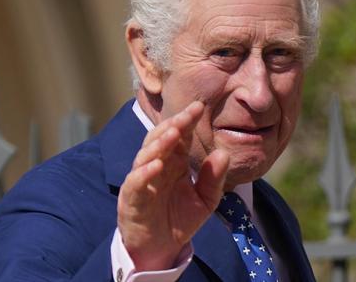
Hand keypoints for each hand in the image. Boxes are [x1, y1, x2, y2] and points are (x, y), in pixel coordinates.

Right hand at [117, 101, 229, 270]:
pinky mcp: (131, 198)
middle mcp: (156, 166)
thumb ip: (214, 179)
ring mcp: (142, 180)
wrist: (161, 249)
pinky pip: (136, 181)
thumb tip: (224, 154)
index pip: (179, 136)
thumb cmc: (179, 219)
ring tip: (173, 132)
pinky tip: (157, 164)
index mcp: (174, 162)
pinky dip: (144, 172)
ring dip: (159, 143)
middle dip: (173, 124)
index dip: (187, 120)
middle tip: (187, 114)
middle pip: (161, 138)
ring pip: (146, 154)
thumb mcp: (205, 200)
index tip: (199, 106)